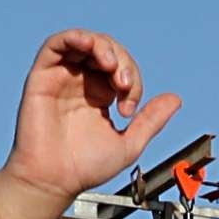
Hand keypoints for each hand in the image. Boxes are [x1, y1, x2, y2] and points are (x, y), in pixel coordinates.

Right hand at [5, 31, 180, 204]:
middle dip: (122, 60)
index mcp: (100, 96)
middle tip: (124, 84)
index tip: (129, 109)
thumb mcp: (128, 144)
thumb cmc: (83, 168)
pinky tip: (88, 45)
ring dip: (102, 46)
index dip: (133, 79)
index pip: (122, 69)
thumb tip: (175, 99)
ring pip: (84, 42)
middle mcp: (81, 83)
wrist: (53, 181)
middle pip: (106, 50)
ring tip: (110, 64)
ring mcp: (62, 77)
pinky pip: (56, 44)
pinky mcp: (43, 76)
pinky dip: (74, 37)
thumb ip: (151, 121)